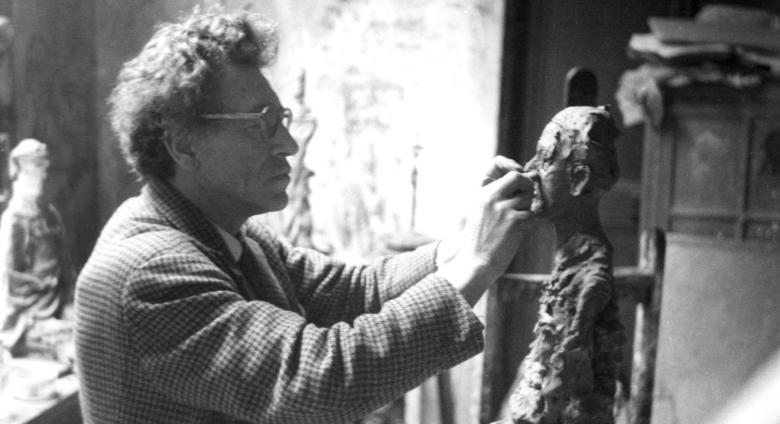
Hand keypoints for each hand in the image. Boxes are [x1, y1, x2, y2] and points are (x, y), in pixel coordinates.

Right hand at [437, 157, 535, 304]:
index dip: (513, 175)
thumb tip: (505, 183)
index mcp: (479, 194)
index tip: (518, 185)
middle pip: (517, 177)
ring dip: (526, 209)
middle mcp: (490, 197)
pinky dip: (528, 224)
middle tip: (527, 197)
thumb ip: (488, 198)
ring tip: (516, 222)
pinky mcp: (515, 221)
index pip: (499, 170)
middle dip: (526, 185)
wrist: (474, 263)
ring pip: (527, 198)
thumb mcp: (474, 214)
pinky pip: (531, 215)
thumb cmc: (475, 242)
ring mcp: (503, 208)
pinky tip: (517, 233)